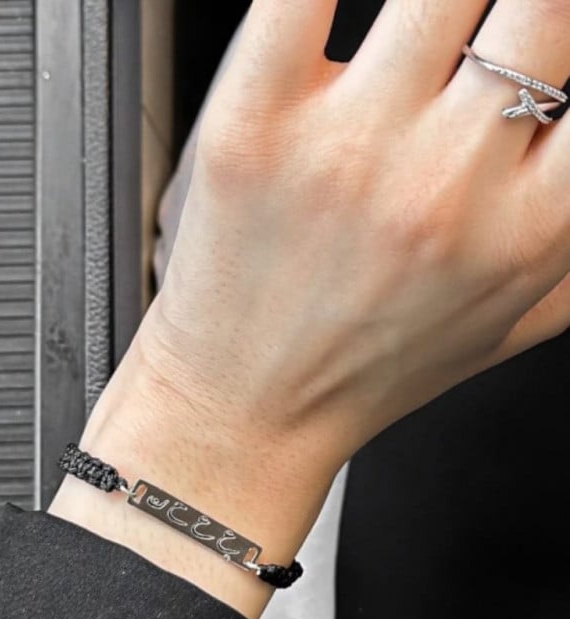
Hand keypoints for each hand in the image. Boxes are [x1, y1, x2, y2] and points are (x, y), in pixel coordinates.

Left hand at [141, 0, 569, 461]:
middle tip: (493, 31)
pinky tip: (324, 7)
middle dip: (528, 9)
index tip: (546, 50)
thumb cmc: (372, 368)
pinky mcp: (253, 125)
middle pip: (543, 4)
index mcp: (528, 228)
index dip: (568, 47)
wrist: (248, 410)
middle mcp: (447, 183)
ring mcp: (348, 149)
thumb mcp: (513, 321)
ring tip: (424, 27)